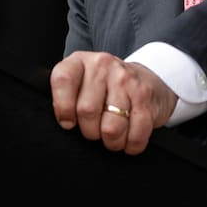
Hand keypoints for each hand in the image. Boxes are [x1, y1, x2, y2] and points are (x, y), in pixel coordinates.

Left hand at [50, 51, 177, 154]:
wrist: (144, 78)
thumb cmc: (104, 88)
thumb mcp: (80, 84)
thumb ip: (65, 98)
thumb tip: (64, 123)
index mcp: (79, 61)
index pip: (62, 80)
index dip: (62, 108)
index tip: (68, 122)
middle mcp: (102, 65)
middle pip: (87, 111)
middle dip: (90, 131)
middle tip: (95, 130)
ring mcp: (125, 79)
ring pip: (111, 128)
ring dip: (112, 141)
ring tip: (112, 136)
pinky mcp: (144, 95)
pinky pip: (135, 134)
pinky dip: (131, 144)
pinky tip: (129, 138)